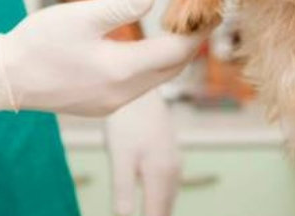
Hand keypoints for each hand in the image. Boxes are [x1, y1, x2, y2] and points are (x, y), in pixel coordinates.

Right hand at [0, 0, 204, 115]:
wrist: (6, 78)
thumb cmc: (38, 44)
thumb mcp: (79, 16)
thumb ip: (118, 6)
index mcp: (121, 70)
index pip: (176, 53)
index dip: (197, 32)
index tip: (211, 12)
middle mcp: (122, 93)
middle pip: (170, 70)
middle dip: (189, 45)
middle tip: (201, 18)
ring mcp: (111, 104)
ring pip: (155, 80)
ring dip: (169, 58)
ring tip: (178, 31)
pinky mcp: (99, 106)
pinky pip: (137, 87)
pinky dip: (149, 68)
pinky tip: (143, 52)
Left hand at [106, 90, 180, 215]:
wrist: (139, 90)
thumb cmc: (126, 123)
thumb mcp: (120, 157)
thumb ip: (124, 190)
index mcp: (161, 176)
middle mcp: (173, 172)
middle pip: (165, 210)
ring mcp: (174, 163)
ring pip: (168, 198)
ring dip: (158, 211)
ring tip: (146, 212)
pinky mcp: (170, 155)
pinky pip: (168, 186)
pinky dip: (160, 198)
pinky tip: (150, 199)